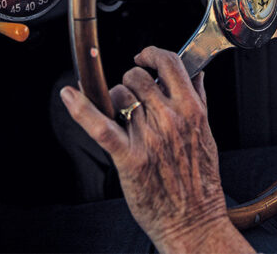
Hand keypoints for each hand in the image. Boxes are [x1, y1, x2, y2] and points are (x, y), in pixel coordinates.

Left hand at [60, 47, 251, 253]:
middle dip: (130, 82)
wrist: (193, 221)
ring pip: (119, 97)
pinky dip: (81, 109)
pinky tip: (69, 96)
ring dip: (114, 101)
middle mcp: (169, 120)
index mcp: (191, 111)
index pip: (169, 64)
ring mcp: (148, 138)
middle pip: (137, 78)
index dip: (153, 54)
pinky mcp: (128, 158)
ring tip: (120, 116)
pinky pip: (100, 126)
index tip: (145, 56)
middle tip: (132, 97)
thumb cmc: (199, 183)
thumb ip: (200, 101)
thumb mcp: (207, 135)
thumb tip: (196, 76)